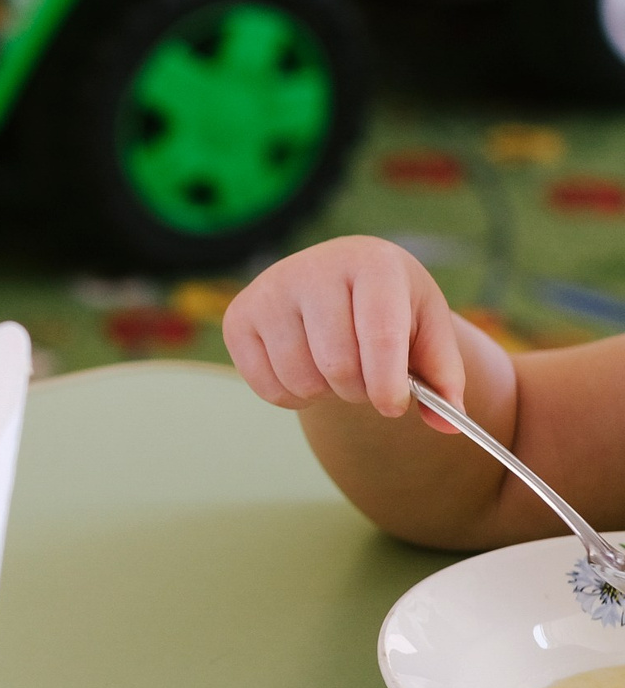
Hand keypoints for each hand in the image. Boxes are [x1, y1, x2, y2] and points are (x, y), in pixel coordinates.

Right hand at [222, 236, 463, 426]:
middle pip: (336, 364)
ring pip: (300, 379)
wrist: (338, 277)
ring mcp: (269, 290)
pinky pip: (266, 386)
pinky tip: (306, 372)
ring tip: (337, 373)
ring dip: (325, 394)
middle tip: (368, 383)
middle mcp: (313, 267)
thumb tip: (449, 424)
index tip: (393, 406)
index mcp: (371, 262)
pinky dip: (292, 397)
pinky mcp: (238, 316)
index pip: (378, 333)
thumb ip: (443, 376)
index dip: (387, 382)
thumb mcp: (427, 328)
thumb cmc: (389, 305)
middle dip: (358, 391)